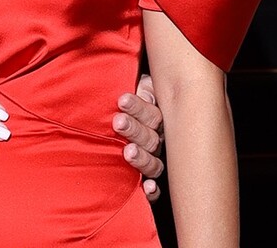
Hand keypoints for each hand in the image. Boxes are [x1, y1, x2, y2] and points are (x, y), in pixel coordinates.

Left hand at [113, 74, 164, 200]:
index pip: (151, 113)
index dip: (138, 107)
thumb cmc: (129, 99)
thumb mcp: (137, 87)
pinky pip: (156, 189)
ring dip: (142, 158)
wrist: (122, 117)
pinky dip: (153, 190)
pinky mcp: (148, 179)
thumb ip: (142, 87)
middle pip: (152, 138)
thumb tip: (141, 85)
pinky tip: (148, 187)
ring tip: (128, 152)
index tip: (122, 100)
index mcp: (157, 117)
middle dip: (135, 130)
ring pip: (154, 163)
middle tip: (119, 123)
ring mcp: (154, 160)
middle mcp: (158, 140)